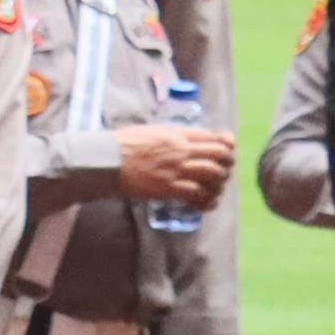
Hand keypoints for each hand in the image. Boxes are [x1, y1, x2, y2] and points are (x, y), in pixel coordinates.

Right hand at [113, 124, 234, 204]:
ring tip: (214, 189)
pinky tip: (205, 203)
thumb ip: (172, 135)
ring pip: (213, 175)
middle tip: (223, 172)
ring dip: (219, 183)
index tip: (229, 150)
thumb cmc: (123, 145)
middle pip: (220, 155)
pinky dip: (207, 200)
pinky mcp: (169, 188)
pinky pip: (198, 194)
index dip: (227, 144)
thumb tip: (187, 141)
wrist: (106, 161)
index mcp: (177, 135)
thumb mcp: (151, 131)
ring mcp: (176, 170)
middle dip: (227, 164)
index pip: (213, 137)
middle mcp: (181, 151)